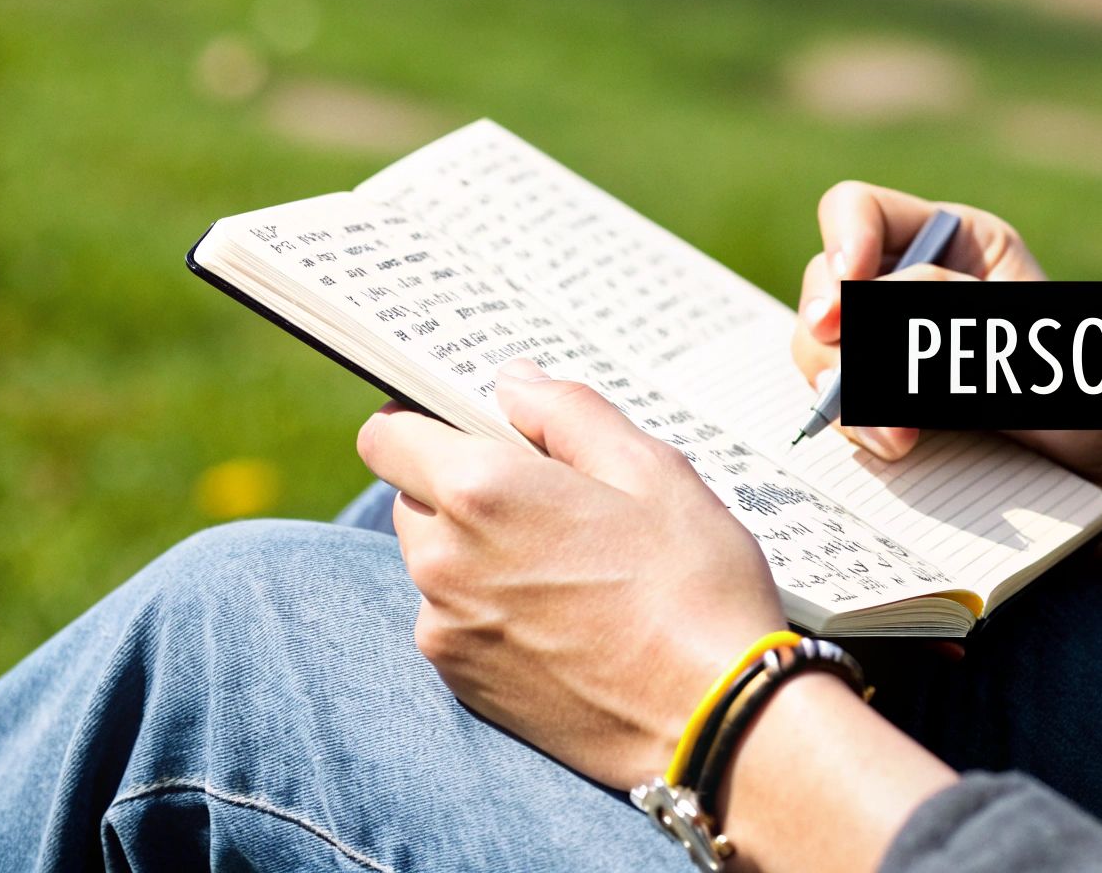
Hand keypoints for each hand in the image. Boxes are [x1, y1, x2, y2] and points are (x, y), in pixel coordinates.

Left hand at [355, 357, 784, 788]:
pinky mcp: (463, 685)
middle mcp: (443, 562)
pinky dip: (494, 610)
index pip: (388, 436)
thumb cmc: (695, 586)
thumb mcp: (652, 472)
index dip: (426, 422)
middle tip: (557, 503)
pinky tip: (569, 619)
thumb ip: (570, 413)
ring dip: (481, 553)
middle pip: (414, 499)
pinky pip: (458, 622)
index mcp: (482, 492)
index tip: (477, 431)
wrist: (713, 718)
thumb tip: (514, 384)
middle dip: (466, 489)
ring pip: (438, 564)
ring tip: (574, 569)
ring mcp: (446, 631)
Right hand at [790, 180, 1101, 493]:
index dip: (842, 240)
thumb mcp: (1028, 335)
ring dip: (844, 390)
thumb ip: (952, 308)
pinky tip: (893, 447)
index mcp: (951, 241)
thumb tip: (869, 302)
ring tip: (898, 436)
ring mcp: (892, 348)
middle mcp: (910, 285)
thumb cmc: (1092, 391)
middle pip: (825, 285)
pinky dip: (856, 425)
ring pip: (820, 350)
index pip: (860, 211)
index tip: (850, 284)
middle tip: (848, 376)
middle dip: (834, 332)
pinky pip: (839, 405)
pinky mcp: (887, 405)